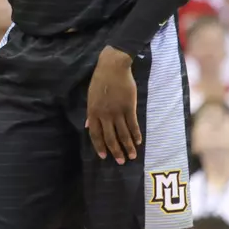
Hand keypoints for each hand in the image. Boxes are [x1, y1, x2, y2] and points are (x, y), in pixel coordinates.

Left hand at [87, 47, 139, 163]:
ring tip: (132, 156)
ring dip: (128, 146)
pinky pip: (133, 124)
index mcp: (93, 112)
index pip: (96, 135)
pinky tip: (138, 142)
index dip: (100, 146)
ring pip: (123, 133)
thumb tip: (89, 126)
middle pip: (110, 137)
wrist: (113, 67)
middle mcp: (105, 115)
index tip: (104, 157)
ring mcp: (117, 111)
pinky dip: (136, 134)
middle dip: (116, 151)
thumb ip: (91, 113)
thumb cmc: (100, 80)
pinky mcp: (129, 107)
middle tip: (121, 162)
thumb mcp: (91, 96)